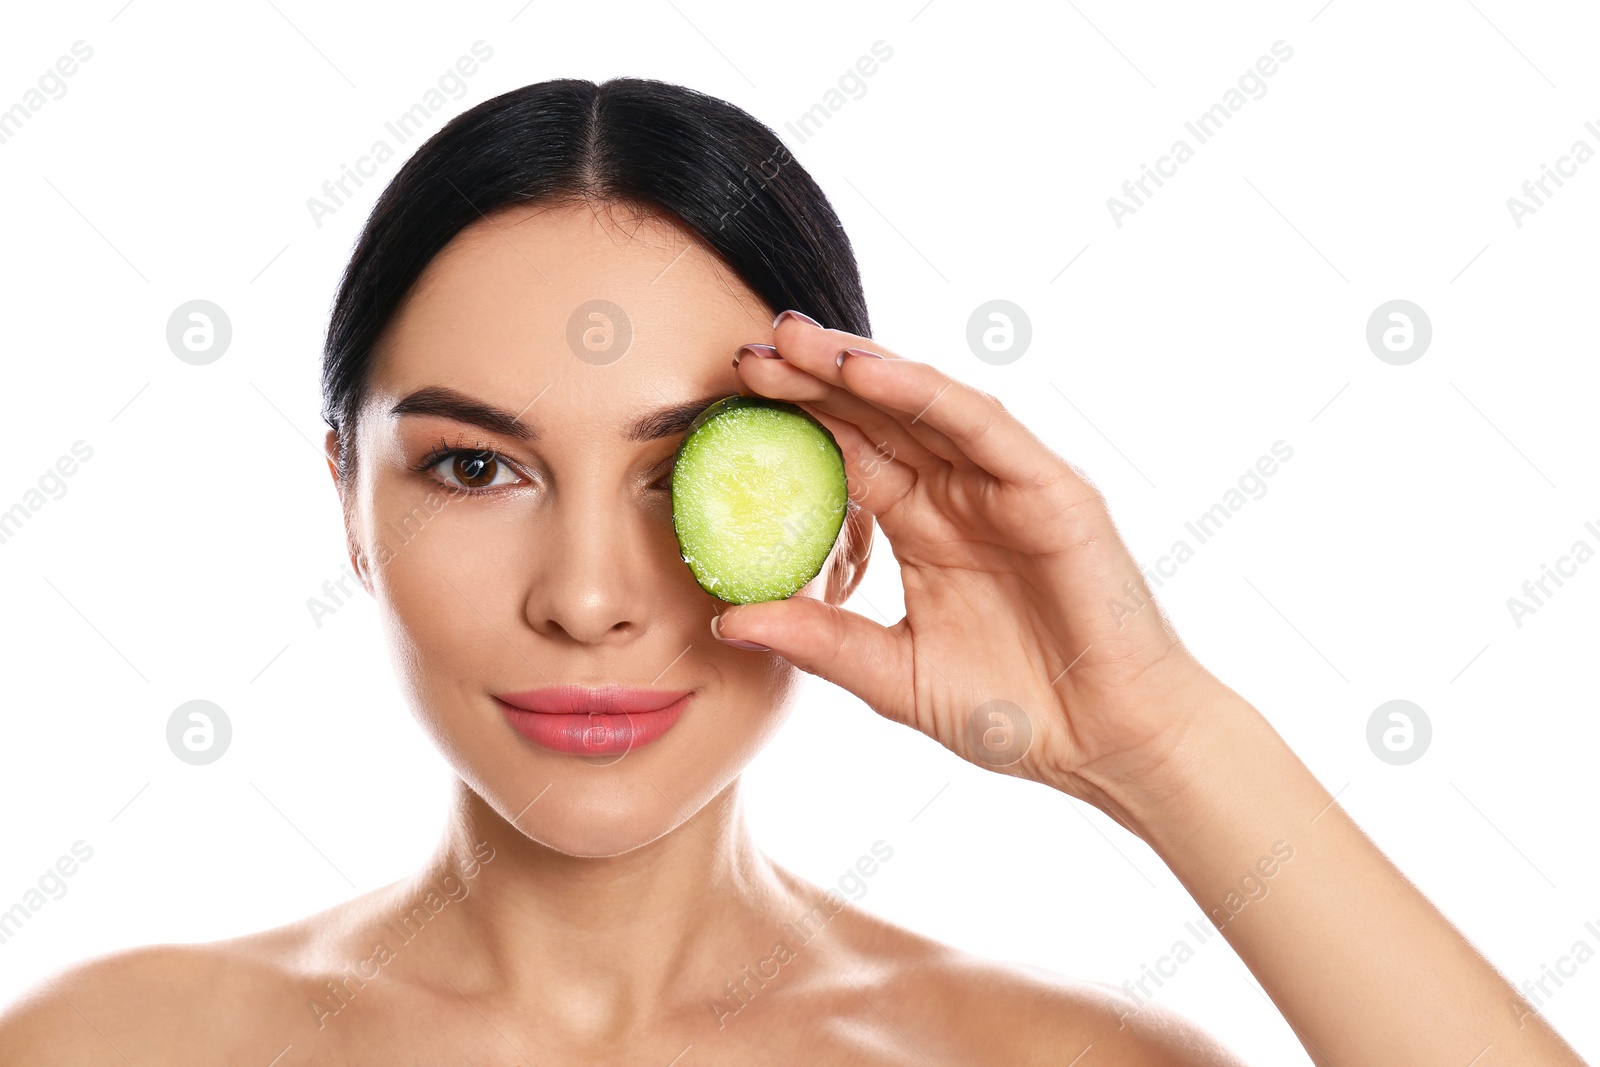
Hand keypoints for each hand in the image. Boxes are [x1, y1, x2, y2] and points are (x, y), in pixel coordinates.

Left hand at [714, 312, 1230, 819]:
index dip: (789, 425)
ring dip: (854, 367)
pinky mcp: (1049, 488)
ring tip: (789, 341)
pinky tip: (863, 370)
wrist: (1109, 748)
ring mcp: (1005, 485)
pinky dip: (921, 393)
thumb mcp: (895, 675)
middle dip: (810, 380)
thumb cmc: (1015, 714)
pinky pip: (978, 426)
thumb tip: (727, 619)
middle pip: (874, 418)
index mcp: (923, 527)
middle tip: (743, 351)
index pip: (846, 456)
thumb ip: (820, 641)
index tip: (723, 404)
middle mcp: (960, 493)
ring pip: (920, 406)